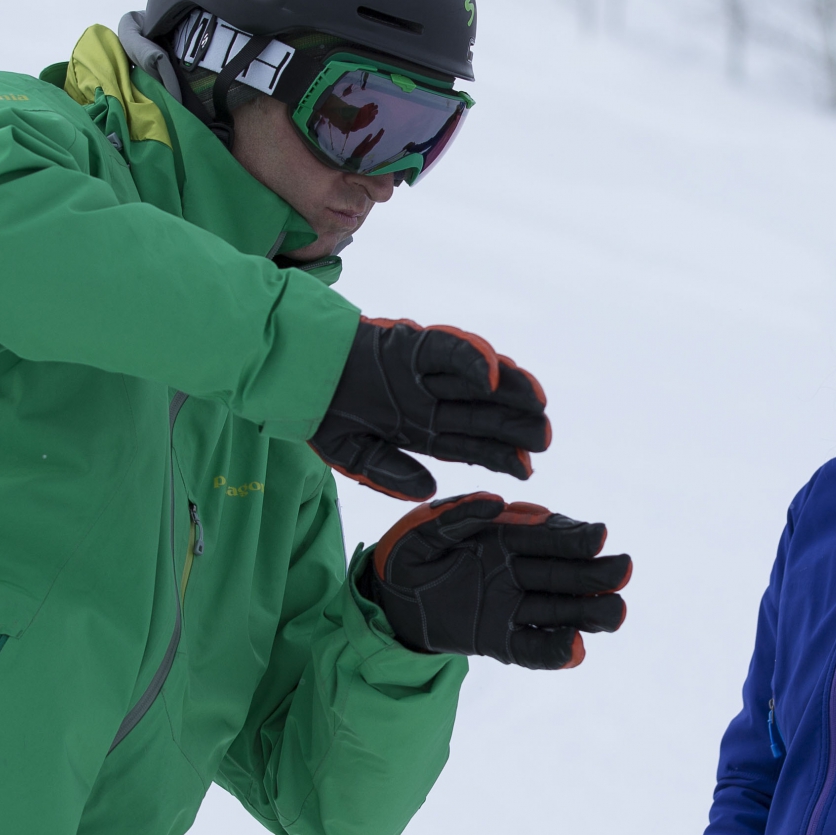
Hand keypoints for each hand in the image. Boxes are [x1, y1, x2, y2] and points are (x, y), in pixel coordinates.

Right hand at [311, 317, 551, 500]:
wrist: (290, 374)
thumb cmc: (319, 413)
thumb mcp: (351, 454)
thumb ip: (389, 472)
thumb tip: (428, 490)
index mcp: (420, 428)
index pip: (470, 445)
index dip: (499, 457)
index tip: (527, 471)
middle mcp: (430, 399)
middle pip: (482, 413)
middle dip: (514, 426)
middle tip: (544, 438)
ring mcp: (425, 372)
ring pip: (477, 381)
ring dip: (508, 389)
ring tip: (538, 403)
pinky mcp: (414, 344)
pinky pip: (449, 350)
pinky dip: (471, 359)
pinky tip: (494, 374)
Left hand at [359, 493, 628, 669]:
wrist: (387, 600)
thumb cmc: (409, 554)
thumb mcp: (424, 530)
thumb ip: (458, 516)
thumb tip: (497, 502)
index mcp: (507, 538)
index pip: (547, 537)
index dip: (573, 536)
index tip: (599, 535)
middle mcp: (519, 572)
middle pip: (565, 574)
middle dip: (595, 573)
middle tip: (622, 571)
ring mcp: (513, 607)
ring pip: (560, 611)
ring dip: (589, 612)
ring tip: (616, 613)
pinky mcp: (500, 640)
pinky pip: (532, 648)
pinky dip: (554, 651)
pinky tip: (576, 650)